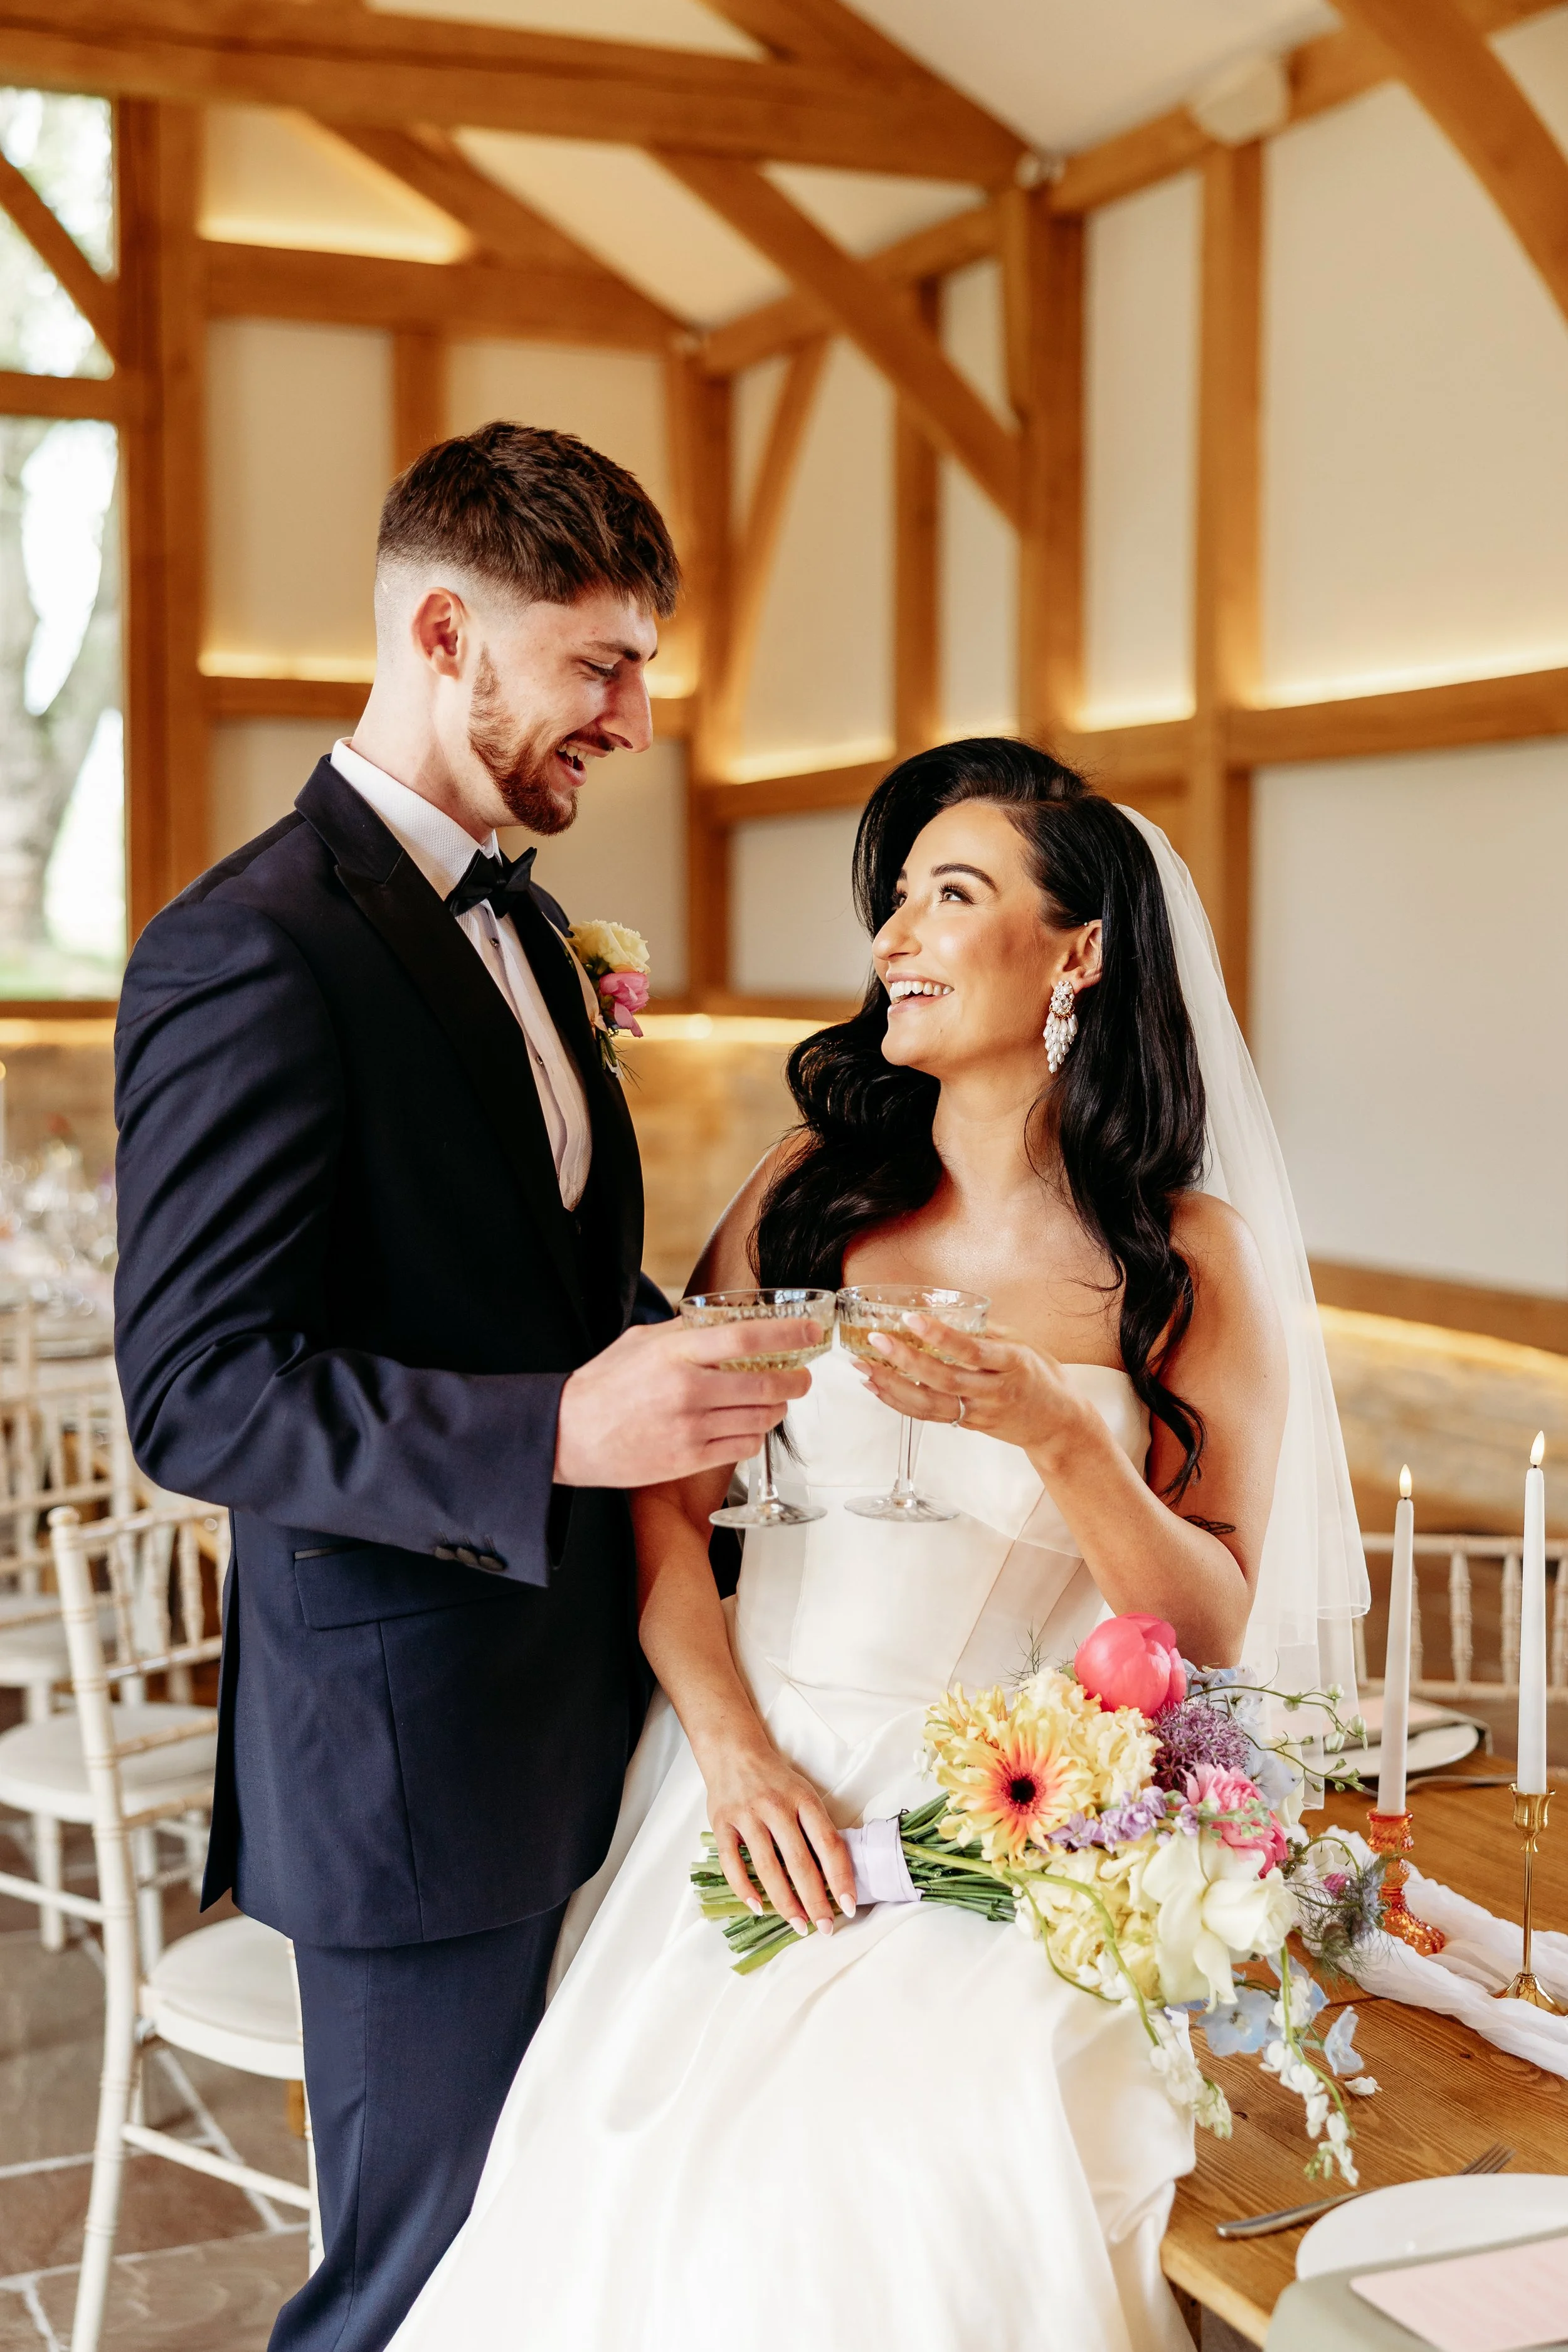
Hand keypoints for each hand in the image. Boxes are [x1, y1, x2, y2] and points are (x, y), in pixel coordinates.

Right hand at [554, 1315, 821, 1487]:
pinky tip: (748, 1426)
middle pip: (765, 1384)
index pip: (746, 1338)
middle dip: (796, 1380)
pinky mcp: (688, 1460)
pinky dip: (755, 1435)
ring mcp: (690, 1429)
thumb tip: (723, 1322)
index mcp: (675, 1354)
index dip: (787, 1334)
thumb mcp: (639, 1342)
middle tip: (803, 1376)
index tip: (810, 1333)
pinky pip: (742, 1448)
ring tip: (776, 1401)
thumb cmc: (602, 1385)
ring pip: (760, 1419)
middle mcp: (687, 1391)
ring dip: (778, 1409)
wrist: (568, 1435)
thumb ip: (683, 1332)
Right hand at [701, 1735, 855, 1934]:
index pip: (828, 1843)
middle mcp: (776, 1806)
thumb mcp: (804, 1795)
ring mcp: (747, 1815)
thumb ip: (816, 1828)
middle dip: (814, 1900)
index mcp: (803, 1799)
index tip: (848, 1906)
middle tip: (824, 1927)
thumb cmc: (776, 1780)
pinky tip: (757, 1908)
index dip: (840, 1877)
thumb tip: (835, 1875)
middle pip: (799, 1861)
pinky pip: (732, 1862)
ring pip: (767, 1867)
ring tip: (798, 1925)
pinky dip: (744, 1888)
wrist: (733, 1752)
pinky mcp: (722, 1824)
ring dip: (784, 1901)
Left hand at [861, 1314, 1092, 1467]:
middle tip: (877, 1341)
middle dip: (906, 1361)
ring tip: (864, 1367)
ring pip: (930, 1405)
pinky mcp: (968, 1425)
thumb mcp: (1025, 1345)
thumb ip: (987, 1331)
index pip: (971, 1350)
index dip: (940, 1336)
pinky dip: (899, 1402)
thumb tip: (949, 1313)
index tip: (913, 1319)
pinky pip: (929, 1415)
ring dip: (893, 1387)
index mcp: (1011, 1364)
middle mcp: (993, 1391)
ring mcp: (979, 1412)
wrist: (1059, 1425)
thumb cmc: (1042, 1379)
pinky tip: (878, 1387)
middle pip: (944, 1380)